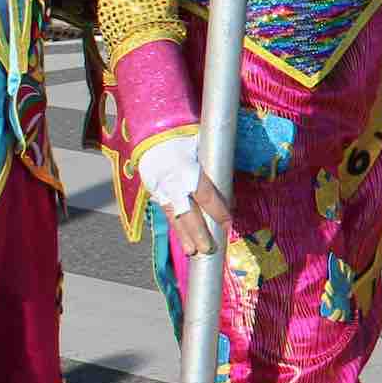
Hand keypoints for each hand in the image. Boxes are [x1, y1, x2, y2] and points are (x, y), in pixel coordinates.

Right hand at [137, 138, 233, 254]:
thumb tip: (230, 194)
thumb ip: (215, 169)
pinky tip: (181, 237)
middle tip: (208, 249)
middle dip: (198, 232)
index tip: (228, 224)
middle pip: (186, 212)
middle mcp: (171, 181)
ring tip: (192, 251)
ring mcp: (159, 187)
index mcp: (186, 168)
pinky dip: (174, 224)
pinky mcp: (152, 190)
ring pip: (173, 215)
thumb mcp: (203, 147)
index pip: (205, 195)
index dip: (217, 211)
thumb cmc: (184, 136)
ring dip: (183, 235)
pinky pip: (165, 210)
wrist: (152, 130)